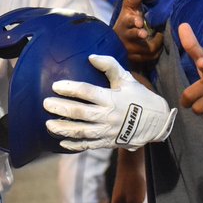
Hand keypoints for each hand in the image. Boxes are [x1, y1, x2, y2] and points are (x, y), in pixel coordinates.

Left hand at [44, 54, 175, 149]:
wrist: (157, 123)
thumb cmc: (139, 97)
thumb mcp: (127, 79)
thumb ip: (110, 66)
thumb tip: (91, 57)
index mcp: (112, 98)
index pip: (87, 92)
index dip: (70, 89)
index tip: (55, 86)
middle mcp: (108, 116)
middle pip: (80, 113)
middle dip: (61, 108)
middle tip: (45, 104)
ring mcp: (108, 131)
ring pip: (82, 131)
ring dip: (64, 129)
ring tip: (48, 124)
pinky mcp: (108, 142)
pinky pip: (89, 145)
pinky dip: (75, 145)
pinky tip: (62, 142)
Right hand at [114, 0, 162, 69]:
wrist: (119, 40)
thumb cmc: (128, 21)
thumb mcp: (129, 9)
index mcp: (124, 23)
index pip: (127, 21)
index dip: (133, 21)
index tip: (139, 22)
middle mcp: (125, 37)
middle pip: (134, 37)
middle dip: (140, 35)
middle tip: (145, 33)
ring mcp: (130, 50)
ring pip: (146, 49)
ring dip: (155, 43)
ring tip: (160, 36)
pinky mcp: (135, 59)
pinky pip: (150, 57)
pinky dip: (156, 51)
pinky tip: (159, 46)